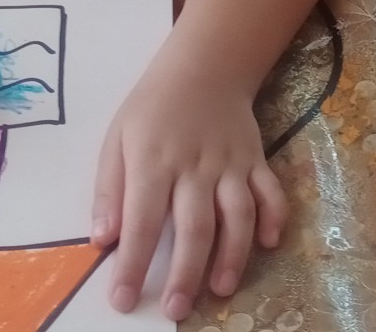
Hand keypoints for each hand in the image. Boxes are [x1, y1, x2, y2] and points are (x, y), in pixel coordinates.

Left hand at [92, 58, 284, 322]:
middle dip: (185, 273)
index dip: (132, 264)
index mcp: (153, 161)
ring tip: (221, 290)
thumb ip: (109, 190)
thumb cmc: (152, 108)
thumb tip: (101, 239)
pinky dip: (274, 218)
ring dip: (232, 255)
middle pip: (194, 226)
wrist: (204, 67)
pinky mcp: (257, 160)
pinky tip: (269, 244)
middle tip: (176, 309)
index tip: (123, 300)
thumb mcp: (116, 139)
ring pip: (237, 215)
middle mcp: (195, 166)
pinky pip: (271, 192)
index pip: (142, 221)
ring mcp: (231, 164)